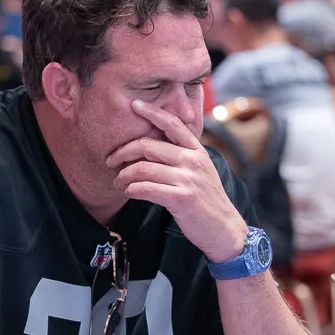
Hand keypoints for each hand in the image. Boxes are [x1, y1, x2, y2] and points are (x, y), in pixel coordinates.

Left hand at [108, 100, 247, 262]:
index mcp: (197, 151)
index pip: (173, 124)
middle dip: (123, 152)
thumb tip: (154, 146)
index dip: (152, 112)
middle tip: (111, 160)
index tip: (134, 105)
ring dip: (123, 175)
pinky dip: (131, 190)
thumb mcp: (201, 172)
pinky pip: (146, 189)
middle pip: (147, 145)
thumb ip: (183, 157)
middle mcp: (193, 161)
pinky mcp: (180, 197)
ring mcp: (187, 179)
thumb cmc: (207, 202)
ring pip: (142, 168)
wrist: (224, 229)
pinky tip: (128, 192)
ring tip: (117, 182)